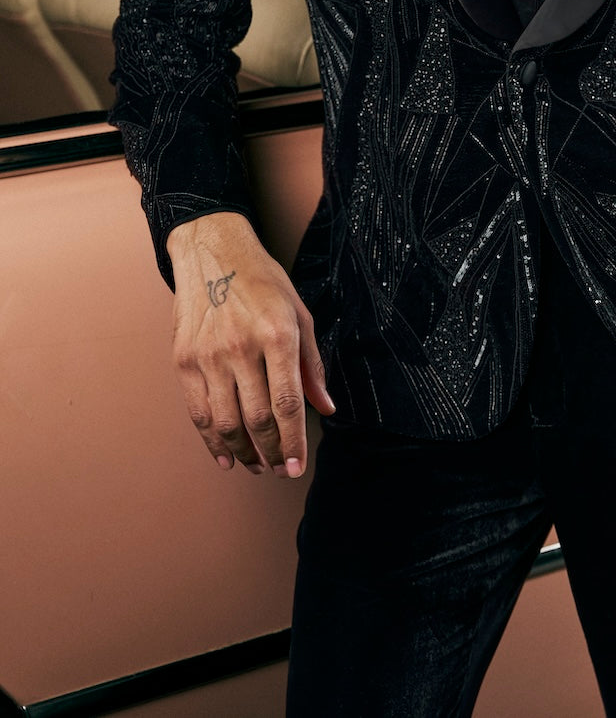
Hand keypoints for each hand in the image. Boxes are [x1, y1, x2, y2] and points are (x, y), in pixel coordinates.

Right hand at [166, 212, 334, 477]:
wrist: (212, 252)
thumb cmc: (262, 281)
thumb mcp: (299, 313)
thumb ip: (312, 364)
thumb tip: (325, 407)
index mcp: (277, 335)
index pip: (287, 404)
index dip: (293, 443)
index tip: (296, 467)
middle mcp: (241, 348)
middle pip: (257, 419)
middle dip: (271, 453)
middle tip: (279, 469)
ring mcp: (209, 356)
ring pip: (226, 422)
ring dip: (243, 452)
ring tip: (256, 464)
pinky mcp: (184, 360)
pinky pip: (198, 412)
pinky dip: (211, 440)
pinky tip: (225, 455)